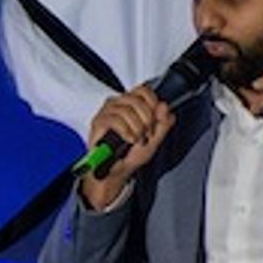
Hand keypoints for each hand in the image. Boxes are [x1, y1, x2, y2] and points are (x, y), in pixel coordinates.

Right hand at [78, 83, 176, 211]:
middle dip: (146, 119)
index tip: (155, 118)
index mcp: (132, 105)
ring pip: (127, 110)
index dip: (152, 102)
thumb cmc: (131, 155)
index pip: (143, 90)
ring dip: (136, 128)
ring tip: (136, 139)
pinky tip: (128, 139)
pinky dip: (125, 131)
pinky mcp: (98, 122)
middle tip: (146, 133)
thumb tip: (163, 106)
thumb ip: (163, 123)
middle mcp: (119, 105)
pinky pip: (115, 120)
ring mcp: (107, 112)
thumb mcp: (155, 140)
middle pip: (137, 100)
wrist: (116, 171)